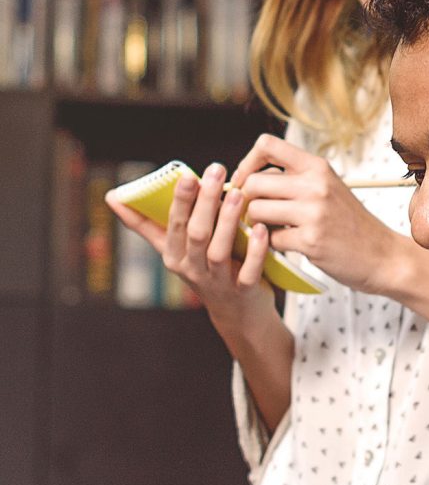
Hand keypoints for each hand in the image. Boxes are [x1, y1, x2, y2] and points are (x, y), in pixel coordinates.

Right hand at [106, 163, 275, 328]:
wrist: (237, 314)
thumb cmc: (205, 270)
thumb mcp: (173, 250)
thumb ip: (146, 224)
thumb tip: (111, 197)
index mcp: (173, 256)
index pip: (173, 225)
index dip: (180, 201)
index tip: (187, 174)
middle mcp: (192, 269)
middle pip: (195, 233)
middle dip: (204, 201)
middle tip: (216, 170)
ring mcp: (217, 282)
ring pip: (218, 250)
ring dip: (227, 221)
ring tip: (237, 194)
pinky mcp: (243, 291)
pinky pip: (248, 270)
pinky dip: (255, 250)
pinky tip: (261, 229)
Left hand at [232, 135, 409, 294]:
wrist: (382, 255)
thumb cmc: (350, 224)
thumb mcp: (329, 188)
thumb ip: (295, 178)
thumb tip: (247, 178)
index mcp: (318, 167)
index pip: (267, 145)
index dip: (247, 163)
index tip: (247, 181)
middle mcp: (316, 185)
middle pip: (253, 183)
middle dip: (248, 201)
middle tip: (257, 214)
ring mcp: (314, 213)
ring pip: (256, 211)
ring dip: (257, 224)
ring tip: (273, 229)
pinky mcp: (310, 241)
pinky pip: (270, 239)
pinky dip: (273, 245)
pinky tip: (289, 244)